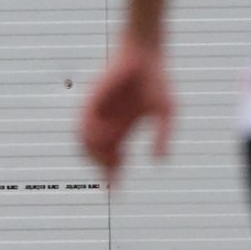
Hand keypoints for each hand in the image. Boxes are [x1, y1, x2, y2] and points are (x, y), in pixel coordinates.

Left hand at [78, 39, 173, 184]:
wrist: (144, 55)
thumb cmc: (158, 81)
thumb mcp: (167, 114)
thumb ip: (164, 137)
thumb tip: (160, 161)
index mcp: (124, 129)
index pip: (114, 161)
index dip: (114, 179)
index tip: (116, 194)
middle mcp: (108, 124)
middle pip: (97, 157)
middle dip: (104, 168)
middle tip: (117, 169)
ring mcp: (98, 113)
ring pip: (85, 145)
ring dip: (96, 155)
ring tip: (114, 155)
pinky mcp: (90, 102)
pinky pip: (82, 127)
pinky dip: (92, 137)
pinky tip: (108, 138)